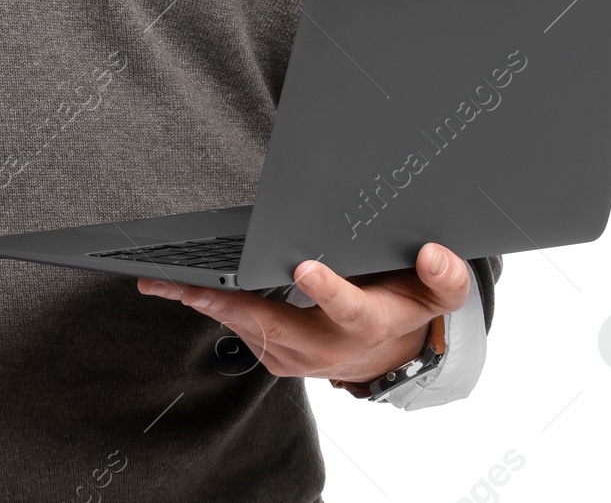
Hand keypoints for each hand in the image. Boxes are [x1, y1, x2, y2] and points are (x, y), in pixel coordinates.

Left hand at [137, 242, 468, 382]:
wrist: (385, 351)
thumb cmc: (403, 308)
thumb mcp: (436, 295)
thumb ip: (443, 278)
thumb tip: (436, 254)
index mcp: (367, 324)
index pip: (349, 309)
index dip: (329, 289)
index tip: (306, 266)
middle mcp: (327, 347)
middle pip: (276, 326)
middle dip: (234, 304)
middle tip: (196, 286)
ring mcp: (295, 355)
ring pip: (248, 330)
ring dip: (208, 307)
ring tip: (167, 283)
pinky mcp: (274, 352)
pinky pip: (238, 329)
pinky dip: (209, 309)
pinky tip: (179, 289)